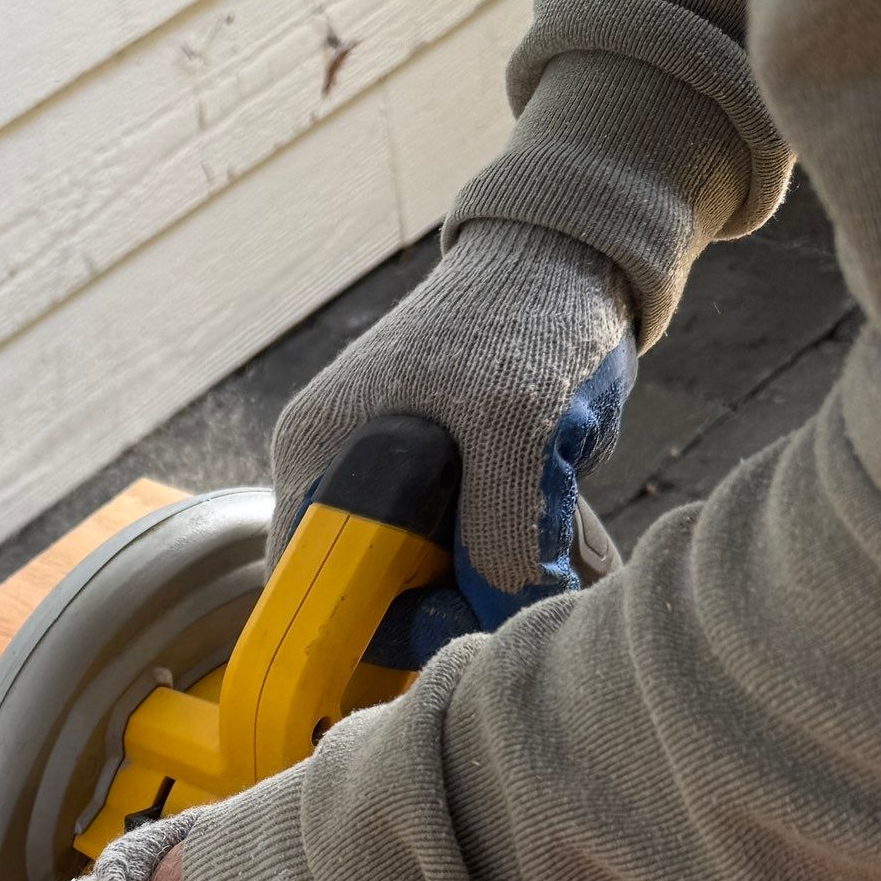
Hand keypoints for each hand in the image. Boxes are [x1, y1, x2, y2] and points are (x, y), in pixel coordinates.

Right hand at [271, 219, 634, 617]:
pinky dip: (506, 552)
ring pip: (424, 580)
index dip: (366, 630)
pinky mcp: (437, 480)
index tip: (448, 623)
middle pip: (369, 596)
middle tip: (516, 573)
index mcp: (316, 456)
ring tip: (542, 522)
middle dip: (444, 602)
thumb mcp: (519, 430)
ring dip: (486, 577)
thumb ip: (501, 537)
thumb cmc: (530, 318)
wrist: (577, 250)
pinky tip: (546, 511)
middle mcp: (334, 473)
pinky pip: (461, 553)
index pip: (304, 593)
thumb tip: (500, 625)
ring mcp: (385, 477)